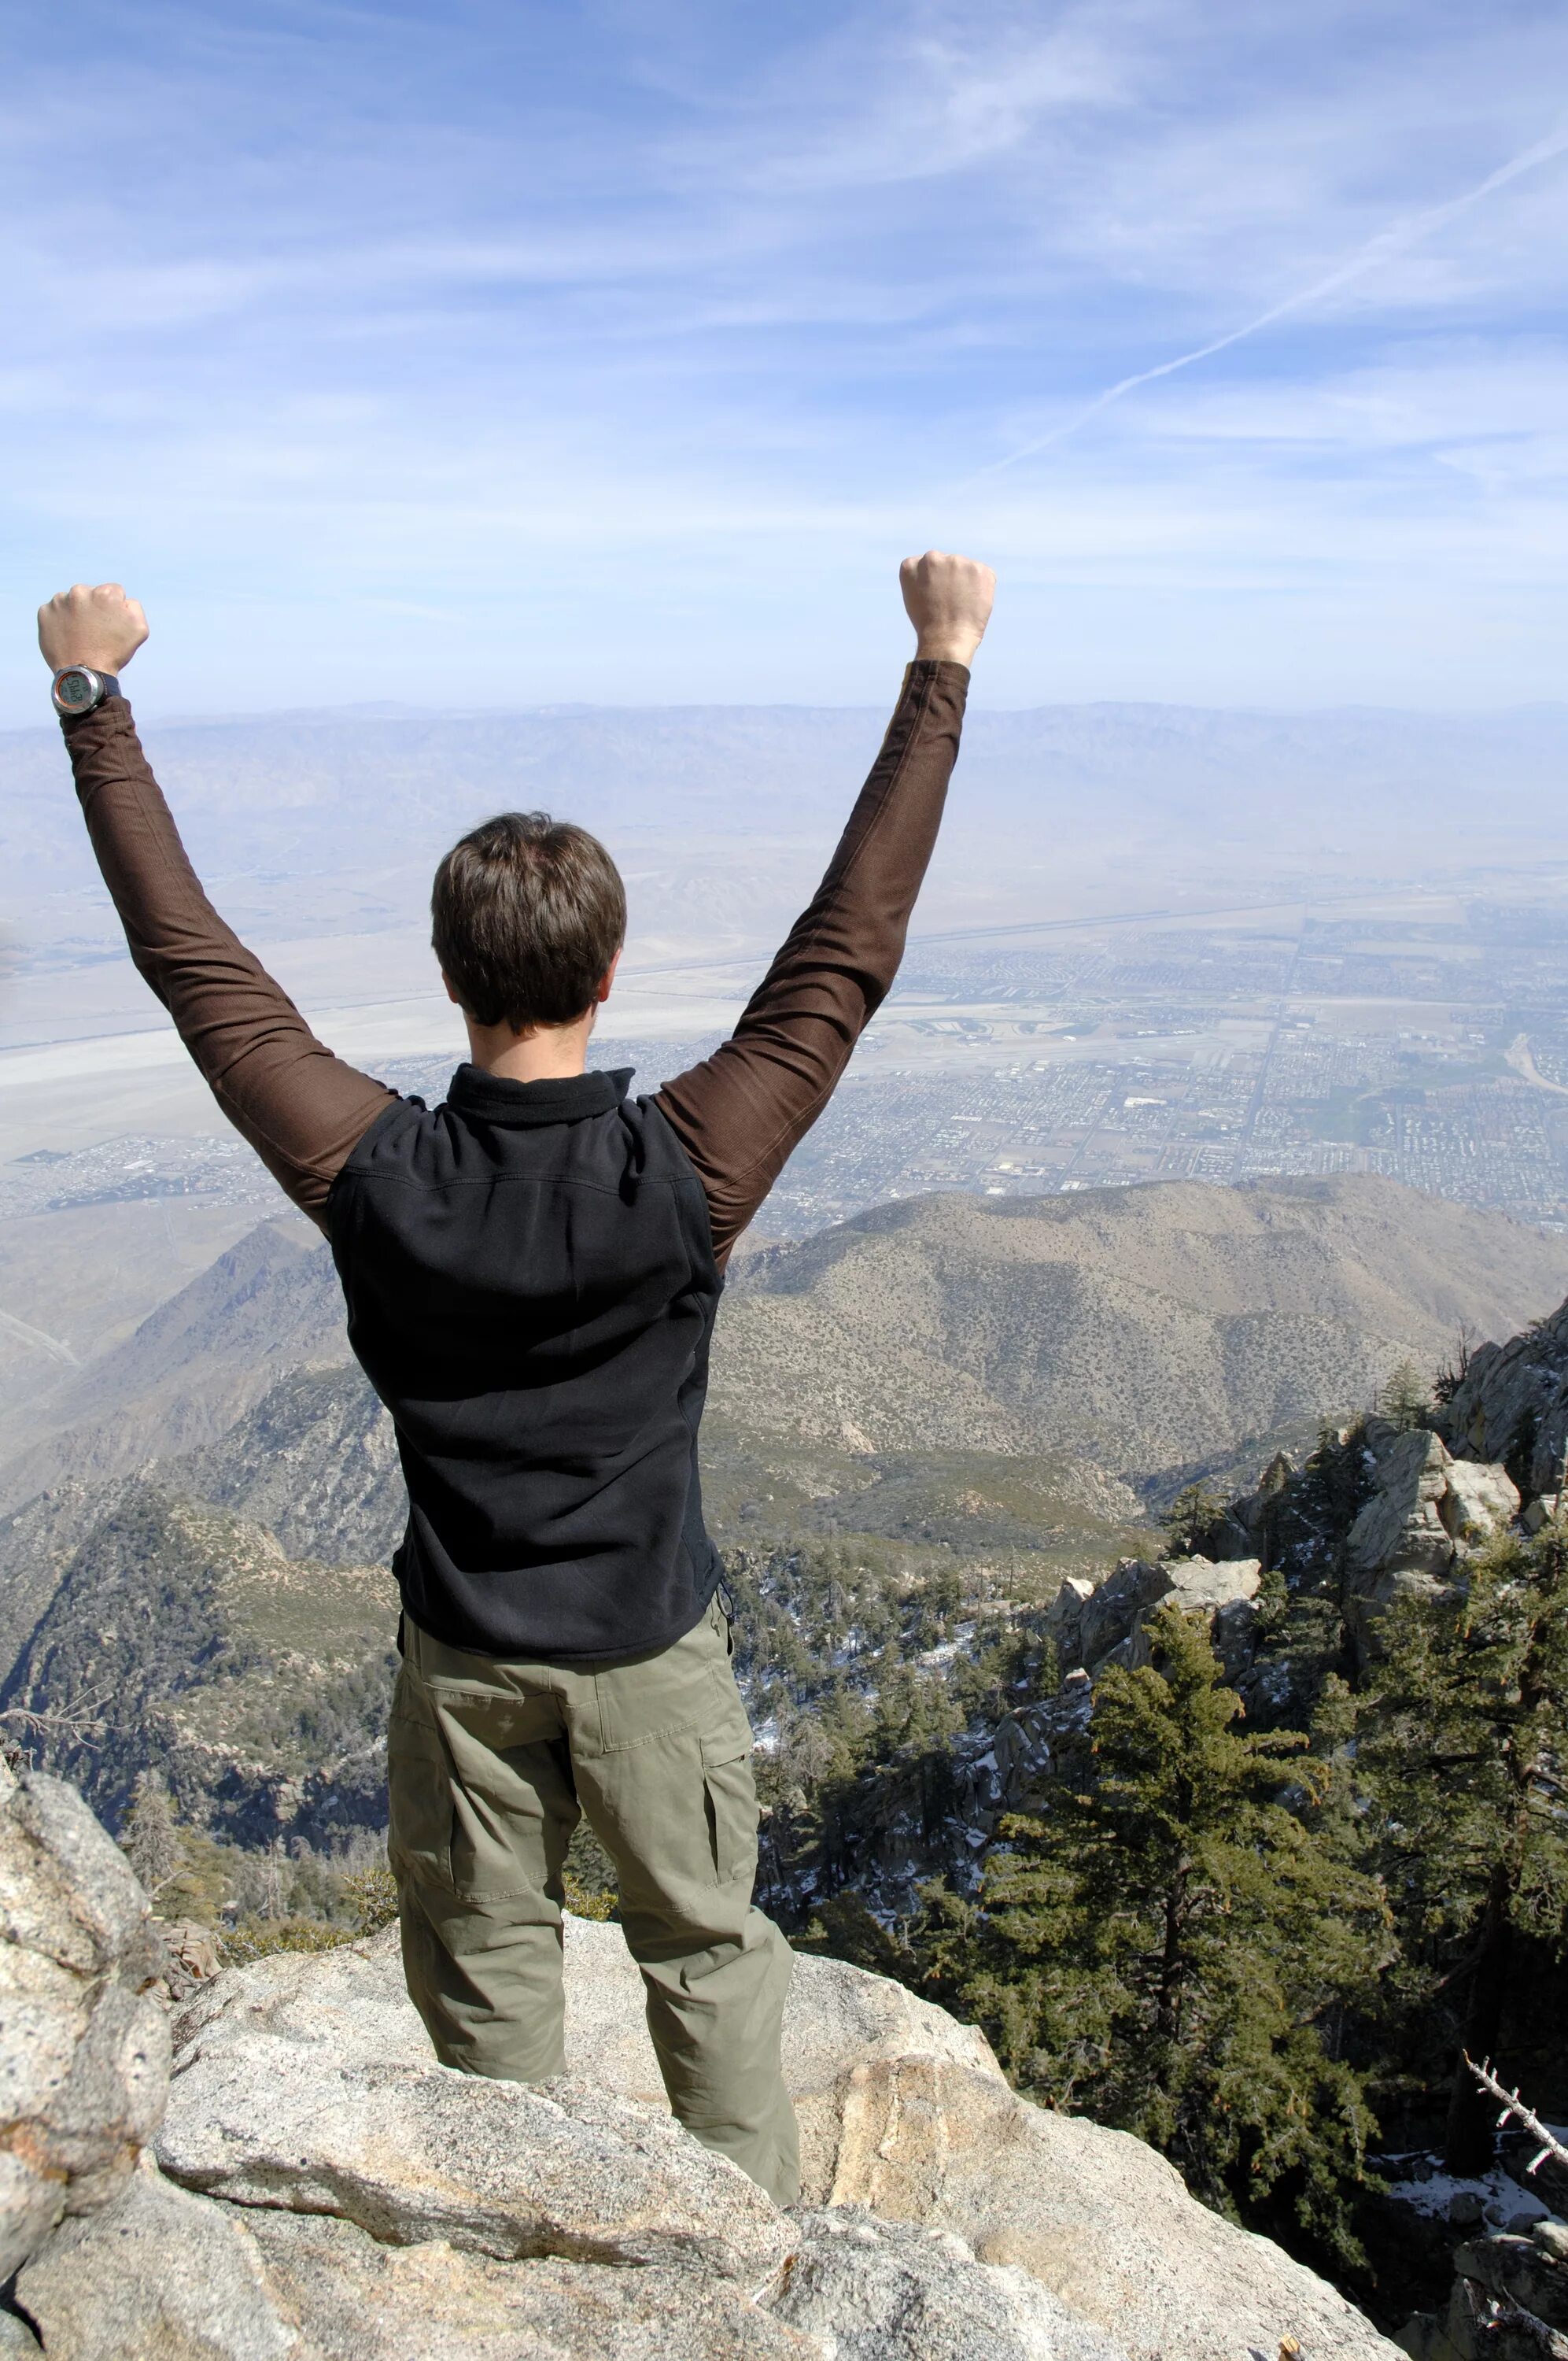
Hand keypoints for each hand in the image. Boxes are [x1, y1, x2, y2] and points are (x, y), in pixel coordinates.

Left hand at [38, 583, 148, 677]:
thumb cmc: (113, 653)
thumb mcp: (140, 629)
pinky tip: (67, 635)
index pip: (113, 591)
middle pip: (91, 593)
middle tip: (95, 630)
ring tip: (80, 634)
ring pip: (71, 601)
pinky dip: (60, 621)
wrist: (84, 674)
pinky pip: (55, 612)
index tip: (111, 624)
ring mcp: (59, 601)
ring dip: (76, 612)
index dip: (115, 608)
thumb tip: (122, 600)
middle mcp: (80, 591)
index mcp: (105, 593)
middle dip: (94, 607)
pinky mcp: (44, 612)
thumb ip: (133, 606)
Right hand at [900, 550, 994, 666]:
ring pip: (965, 569)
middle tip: (949, 603)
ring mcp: (956, 561)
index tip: (933, 598)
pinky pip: (984, 575)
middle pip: (947, 564)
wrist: (947, 639)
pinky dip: (982, 588)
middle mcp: (932, 557)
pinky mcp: (978, 568)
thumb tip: (940, 571)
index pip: (927, 566)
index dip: (933, 583)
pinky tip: (974, 604)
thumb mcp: (913, 596)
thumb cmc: (928, 624)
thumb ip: (923, 577)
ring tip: (961, 605)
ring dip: (966, 582)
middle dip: (950, 579)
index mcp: (912, 564)